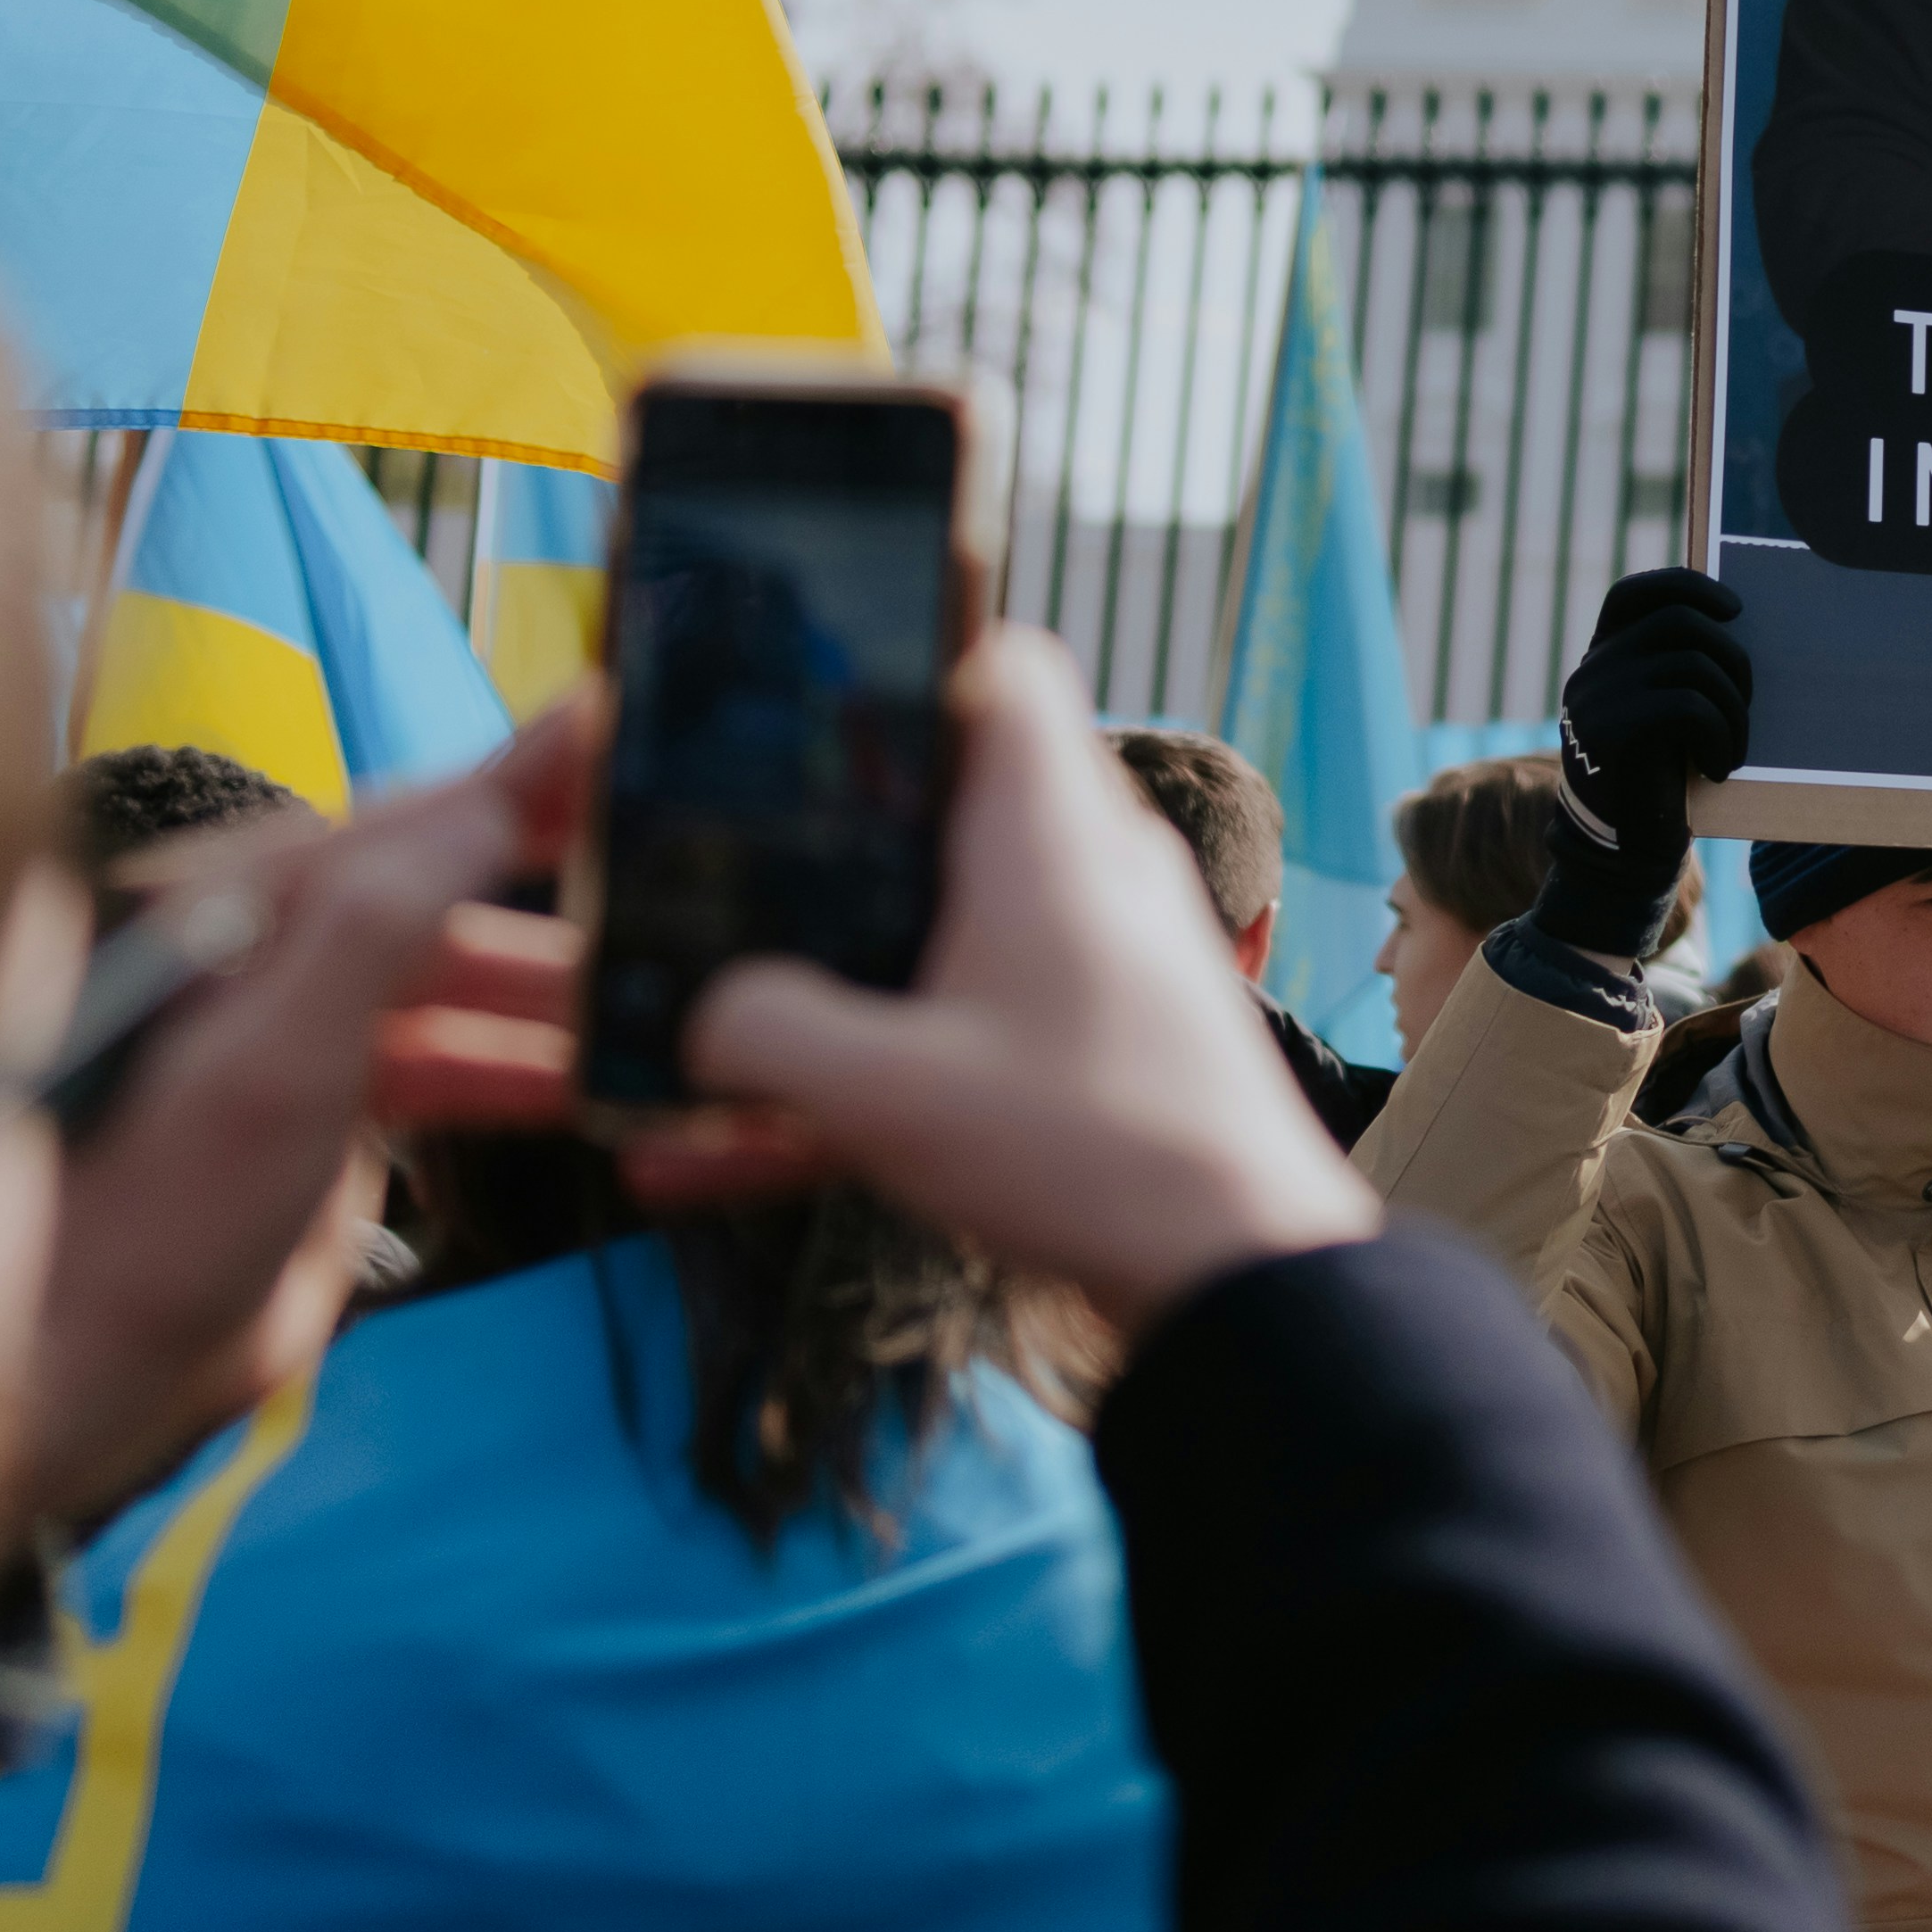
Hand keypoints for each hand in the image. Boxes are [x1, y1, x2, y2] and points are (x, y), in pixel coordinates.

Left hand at [23, 704, 818, 1500]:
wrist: (76, 1377)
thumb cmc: (150, 1216)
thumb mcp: (276, 1060)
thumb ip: (381, 918)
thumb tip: (492, 793)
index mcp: (234, 905)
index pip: (413, 816)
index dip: (529, 777)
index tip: (632, 729)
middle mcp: (266, 948)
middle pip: (451, 888)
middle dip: (572, 886)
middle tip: (700, 874)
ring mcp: (297, 1032)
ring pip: (463, 980)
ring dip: (566, 994)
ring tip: (683, 1000)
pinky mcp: (323, 1112)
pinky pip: (451, 1059)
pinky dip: (530, 1066)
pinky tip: (613, 1082)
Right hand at [685, 630, 1374, 1342]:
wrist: (1237, 1270)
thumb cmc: (1083, 1151)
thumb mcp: (885, 1094)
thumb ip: (767, 1035)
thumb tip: (695, 1015)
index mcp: (1050, 833)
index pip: (1008, 670)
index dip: (914, 661)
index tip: (808, 705)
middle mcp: (1090, 870)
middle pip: (955, 797)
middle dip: (838, 836)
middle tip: (724, 873)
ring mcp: (1106, 952)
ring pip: (949, 922)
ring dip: (844, 970)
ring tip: (712, 1025)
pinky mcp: (1104, 1035)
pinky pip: (971, 1018)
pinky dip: (883, 1060)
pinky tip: (747, 1155)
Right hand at [1554, 565, 1753, 892]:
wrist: (1624, 849)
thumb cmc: (1660, 776)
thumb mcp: (1663, 713)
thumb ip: (1677, 668)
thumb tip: (1738, 623)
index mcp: (1603, 656)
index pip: (1633, 592)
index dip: (1687, 586)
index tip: (1735, 610)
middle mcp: (1592, 668)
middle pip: (1679, 620)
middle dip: (1732, 656)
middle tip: (1746, 703)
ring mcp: (1596, 697)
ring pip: (1692, 664)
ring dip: (1734, 707)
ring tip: (1734, 748)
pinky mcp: (1610, 731)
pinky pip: (1689, 707)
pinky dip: (1720, 736)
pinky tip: (1719, 769)